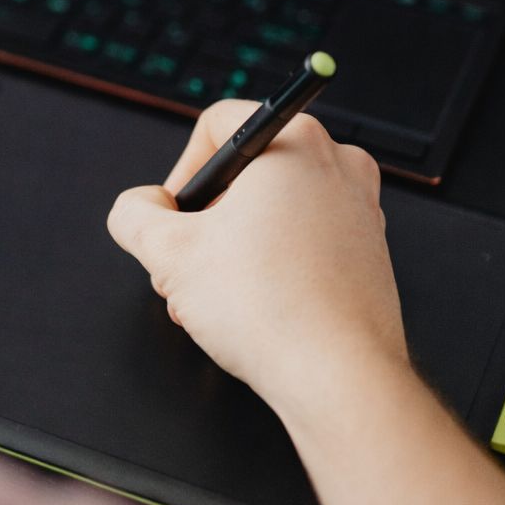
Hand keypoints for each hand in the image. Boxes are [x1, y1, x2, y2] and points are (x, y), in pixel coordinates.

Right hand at [107, 102, 408, 422]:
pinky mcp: (369, 250)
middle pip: (244, 172)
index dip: (182, 173)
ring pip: (273, 209)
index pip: (217, 125)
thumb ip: (135, 216)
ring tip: (216, 298)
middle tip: (191, 265)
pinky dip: (272, 265)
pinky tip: (253, 309)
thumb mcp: (169, 252)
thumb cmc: (272, 310)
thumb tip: (138, 208)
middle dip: (206, 222)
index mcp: (295, 140)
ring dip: (233, 249)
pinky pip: (304, 239)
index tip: (175, 217)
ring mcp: (359, 207)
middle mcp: (336, 162)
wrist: (339, 379)